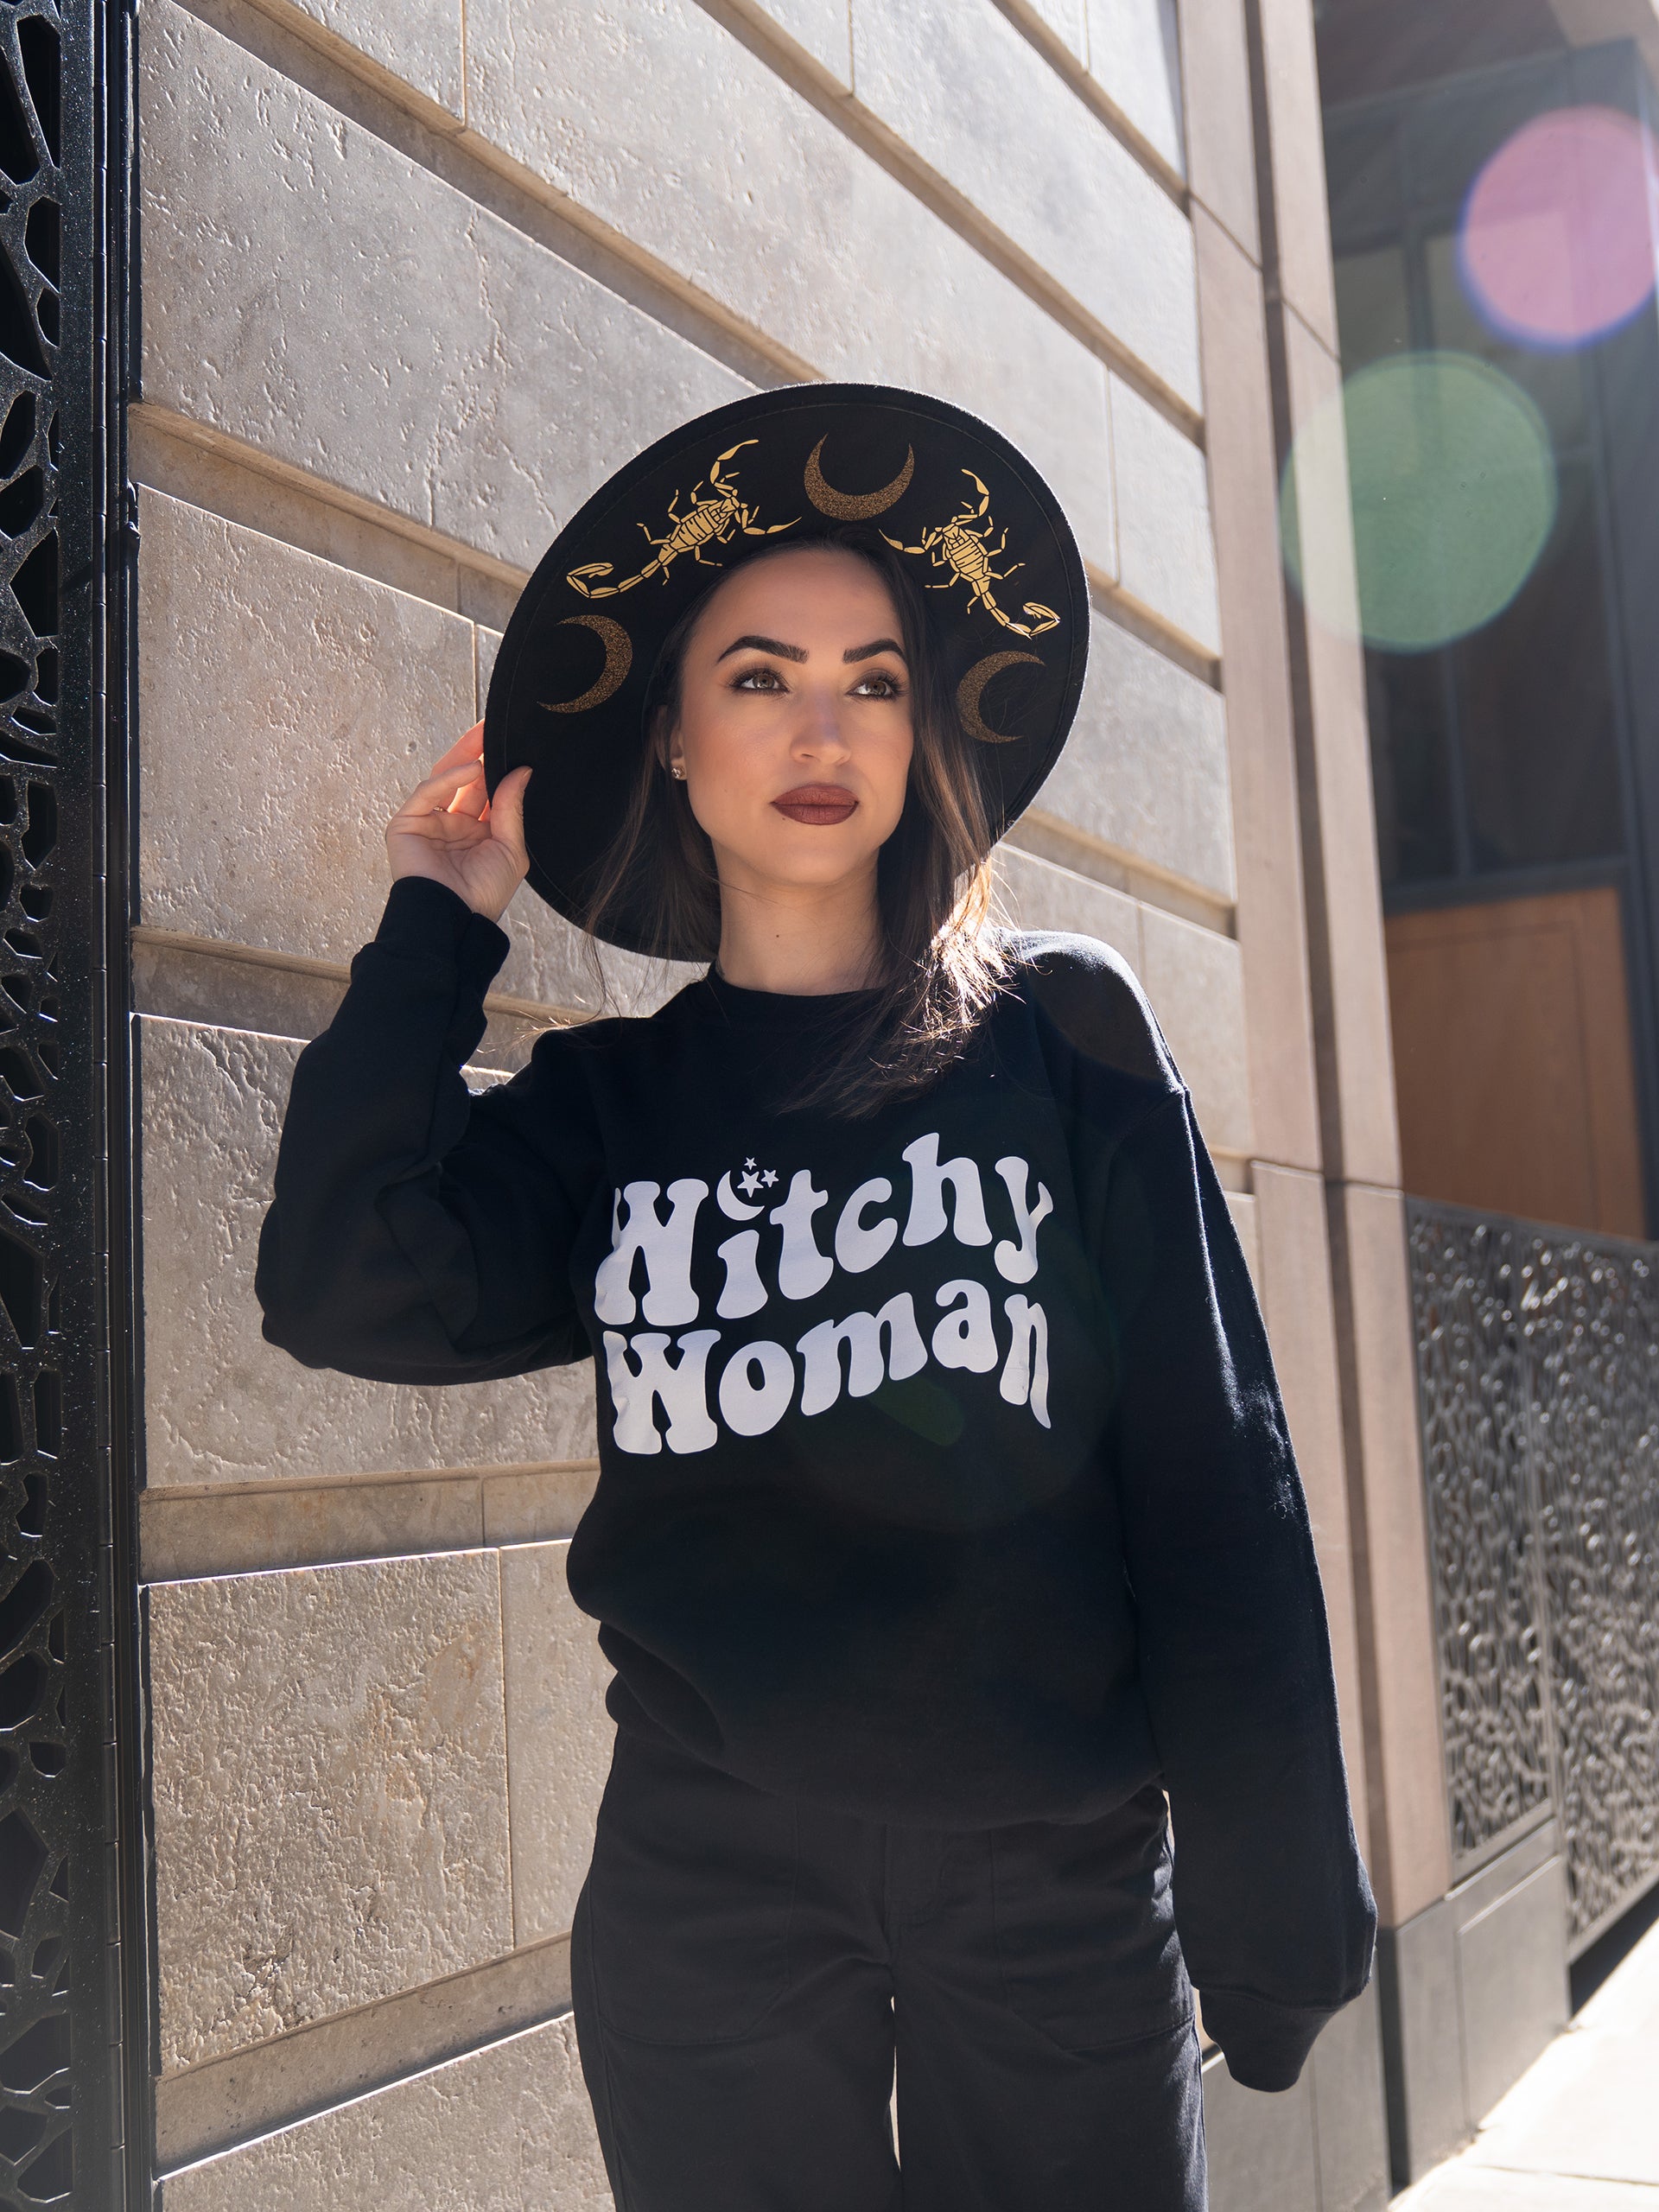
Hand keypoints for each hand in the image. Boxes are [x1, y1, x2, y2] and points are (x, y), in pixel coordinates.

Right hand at [386, 723, 530, 922]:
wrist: (456, 919)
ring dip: (464, 757)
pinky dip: (447, 778)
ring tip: (484, 738)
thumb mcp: (510, 849)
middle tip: (494, 730)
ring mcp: (429, 823)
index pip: (487, 792)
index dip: (498, 768)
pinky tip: (471, 768)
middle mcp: (453, 825)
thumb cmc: (484, 894)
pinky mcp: (407, 824)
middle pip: (465, 780)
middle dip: (479, 754)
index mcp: (477, 833)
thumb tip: (522, 771)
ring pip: (443, 780)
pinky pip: (427, 793)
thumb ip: (512, 809)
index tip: (513, 744)